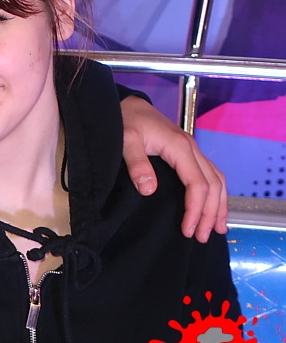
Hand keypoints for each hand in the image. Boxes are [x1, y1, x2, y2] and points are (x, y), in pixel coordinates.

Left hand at [120, 96, 227, 241]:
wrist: (125, 105)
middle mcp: (192, 149)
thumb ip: (136, 163)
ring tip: (216, 229)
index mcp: (180, 147)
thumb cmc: (124, 121)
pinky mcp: (188, 152)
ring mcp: (192, 150)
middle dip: (210, 213)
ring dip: (219, 205)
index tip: (188, 230)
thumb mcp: (125, 140)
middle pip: (213, 185)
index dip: (196, 209)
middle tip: (201, 237)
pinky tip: (213, 207)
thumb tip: (149, 190)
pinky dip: (216, 193)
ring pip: (217, 180)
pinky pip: (210, 174)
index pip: (197, 184)